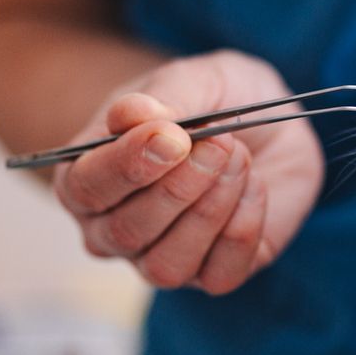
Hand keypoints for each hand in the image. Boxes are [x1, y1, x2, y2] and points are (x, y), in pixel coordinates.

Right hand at [52, 50, 322, 293]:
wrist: (270, 125)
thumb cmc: (215, 101)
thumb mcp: (196, 79)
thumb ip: (165, 97)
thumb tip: (130, 115)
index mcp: (88, 177)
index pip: (85, 187)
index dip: (128, 164)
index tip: (174, 136)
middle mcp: (114, 229)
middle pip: (126, 231)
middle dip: (178, 188)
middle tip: (220, 144)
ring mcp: (160, 259)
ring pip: (167, 265)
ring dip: (210, 211)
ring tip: (240, 160)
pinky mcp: (212, 275)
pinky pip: (219, 274)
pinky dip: (244, 229)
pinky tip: (255, 187)